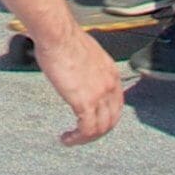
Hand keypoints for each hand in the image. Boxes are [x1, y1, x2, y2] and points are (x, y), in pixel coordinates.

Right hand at [29, 26, 126, 145]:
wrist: (58, 34)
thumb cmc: (64, 38)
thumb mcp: (85, 54)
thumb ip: (87, 67)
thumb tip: (79, 73)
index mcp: (111, 73)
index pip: (117, 104)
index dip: (106, 118)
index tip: (93, 122)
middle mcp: (110, 85)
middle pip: (111, 120)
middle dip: (97, 132)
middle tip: (82, 136)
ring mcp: (99, 95)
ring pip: (100, 129)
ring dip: (85, 138)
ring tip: (71, 139)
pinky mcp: (84, 102)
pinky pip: (87, 130)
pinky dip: (77, 138)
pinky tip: (66, 138)